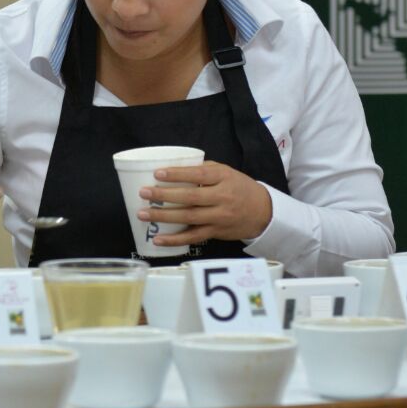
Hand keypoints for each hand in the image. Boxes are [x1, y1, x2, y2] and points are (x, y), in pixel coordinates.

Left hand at [137, 161, 272, 244]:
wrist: (263, 211)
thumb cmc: (238, 187)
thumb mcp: (226, 172)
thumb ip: (203, 170)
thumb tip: (173, 167)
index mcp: (223, 178)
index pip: (198, 175)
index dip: (177, 174)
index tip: (157, 173)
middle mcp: (222, 198)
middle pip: (190, 198)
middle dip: (164, 196)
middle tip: (144, 193)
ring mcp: (219, 217)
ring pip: (189, 218)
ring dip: (164, 217)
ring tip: (143, 214)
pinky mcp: (216, 232)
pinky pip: (193, 237)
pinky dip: (175, 240)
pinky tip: (158, 239)